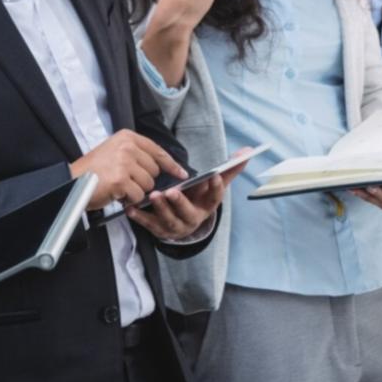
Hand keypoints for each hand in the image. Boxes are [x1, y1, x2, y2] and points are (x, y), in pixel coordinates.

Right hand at [71, 130, 189, 208]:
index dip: (171, 164)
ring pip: (148, 185)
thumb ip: (136, 155)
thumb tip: (161, 168)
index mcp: (127, 137)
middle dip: (143, 181)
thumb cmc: (93, 171)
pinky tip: (115, 193)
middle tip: (124, 182)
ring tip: (118, 187)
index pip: (158, 151)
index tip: (181, 173)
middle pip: (154, 170)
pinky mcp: (121, 179)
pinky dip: (128, 199)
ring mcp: (124, 162)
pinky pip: (138, 195)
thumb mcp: (115, 152)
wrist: (71, 182)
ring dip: (135, 191)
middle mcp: (127, 146)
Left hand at [127, 150, 250, 239]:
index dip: (216, 188)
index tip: (213, 176)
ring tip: (153, 196)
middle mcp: (193, 219)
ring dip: (161, 209)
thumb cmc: (199, 198)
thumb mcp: (214, 185)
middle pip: (188, 213)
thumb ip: (229, 169)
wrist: (184, 221)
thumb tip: (249, 151)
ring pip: (169, 221)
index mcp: (208, 206)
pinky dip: (140, 218)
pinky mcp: (160, 230)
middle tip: (172, 191)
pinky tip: (132, 209)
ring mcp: (176, 227)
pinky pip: (150, 226)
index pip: (216, 198)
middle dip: (180, 203)